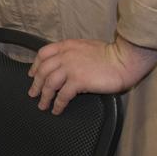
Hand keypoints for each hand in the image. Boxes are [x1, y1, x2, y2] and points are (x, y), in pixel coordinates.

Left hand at [27, 36, 156, 114]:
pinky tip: (57, 109)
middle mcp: (65, 55)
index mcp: (66, 46)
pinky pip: (63, 95)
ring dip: (44, 96)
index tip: (32, 74)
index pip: (43, 53)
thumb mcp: (86, 47)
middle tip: (33, 94)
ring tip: (43, 105)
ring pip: (49, 83)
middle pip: (43, 70)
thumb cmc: (110, 55)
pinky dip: (57, 104)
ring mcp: (71, 68)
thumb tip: (65, 63)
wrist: (124, 59)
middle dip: (36, 84)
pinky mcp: (78, 80)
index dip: (35, 65)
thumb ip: (73, 53)